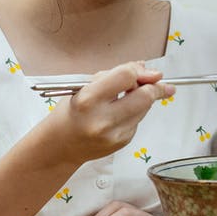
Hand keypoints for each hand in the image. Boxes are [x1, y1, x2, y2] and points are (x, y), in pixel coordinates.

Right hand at [41, 61, 174, 165]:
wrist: (59, 146)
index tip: (147, 71)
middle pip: (144, 96)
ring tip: (129, 96)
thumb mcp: (84, 86)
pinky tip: (119, 114)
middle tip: (156, 82)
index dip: (139, 71)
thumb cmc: (71, 111)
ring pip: (145, 109)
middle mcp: (102, 119)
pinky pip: (138, 121)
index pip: (126, 77)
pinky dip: (135, 113)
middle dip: (154, 87)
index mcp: (89, 99)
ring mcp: (114, 134)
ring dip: (144, 99)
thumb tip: (147, 69)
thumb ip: (115, 75)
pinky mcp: (122, 142)